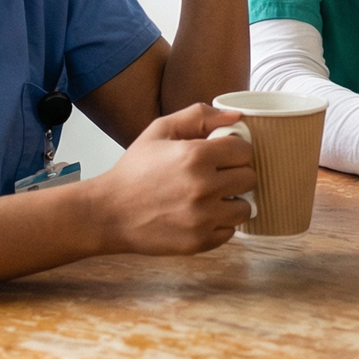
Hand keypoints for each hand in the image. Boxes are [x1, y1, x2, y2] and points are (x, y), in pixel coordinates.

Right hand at [88, 103, 254, 253]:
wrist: (109, 212)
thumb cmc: (135, 169)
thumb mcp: (160, 130)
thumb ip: (199, 116)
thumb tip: (235, 117)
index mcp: (196, 155)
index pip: (245, 151)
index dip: (235, 150)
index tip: (223, 155)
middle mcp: (203, 187)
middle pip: (249, 178)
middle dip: (237, 174)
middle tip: (218, 175)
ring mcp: (202, 218)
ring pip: (245, 208)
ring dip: (233, 201)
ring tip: (213, 197)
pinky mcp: (199, 242)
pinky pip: (230, 232)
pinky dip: (220, 224)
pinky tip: (202, 215)